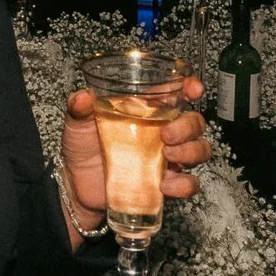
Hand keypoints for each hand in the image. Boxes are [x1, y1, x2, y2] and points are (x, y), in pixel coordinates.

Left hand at [60, 78, 212, 239]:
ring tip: (168, 155)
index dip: (191, 88)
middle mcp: (161, 131)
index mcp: (145, 110)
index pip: (176, 93)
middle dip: (188, 126)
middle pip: (194, 122)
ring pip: (199, 150)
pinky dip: (184, 184)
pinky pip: (189, 183)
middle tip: (166, 135)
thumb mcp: (77, 123)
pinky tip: (165, 184)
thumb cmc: (81, 148)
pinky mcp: (164, 182)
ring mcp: (165, 158)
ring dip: (191, 151)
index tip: (194, 90)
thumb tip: (82, 97)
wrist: (76, 187)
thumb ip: (79, 108)